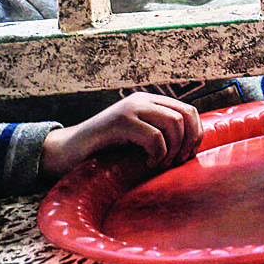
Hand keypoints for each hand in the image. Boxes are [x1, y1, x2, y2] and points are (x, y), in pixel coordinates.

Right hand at [41, 92, 201, 177]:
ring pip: (173, 123)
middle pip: (185, 115)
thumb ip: (161, 134)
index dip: (196, 134)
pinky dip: (157, 153)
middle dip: (188, 141)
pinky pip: (154, 136)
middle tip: (177, 161)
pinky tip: (148, 163)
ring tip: (161, 163)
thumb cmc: (105, 150)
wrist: (67, 151)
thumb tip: (191, 147)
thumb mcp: (138, 138)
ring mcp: (131, 108)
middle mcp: (143, 100)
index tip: (188, 155)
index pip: (189, 110)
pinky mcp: (120, 122)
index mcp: (151, 102)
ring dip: (173, 148)